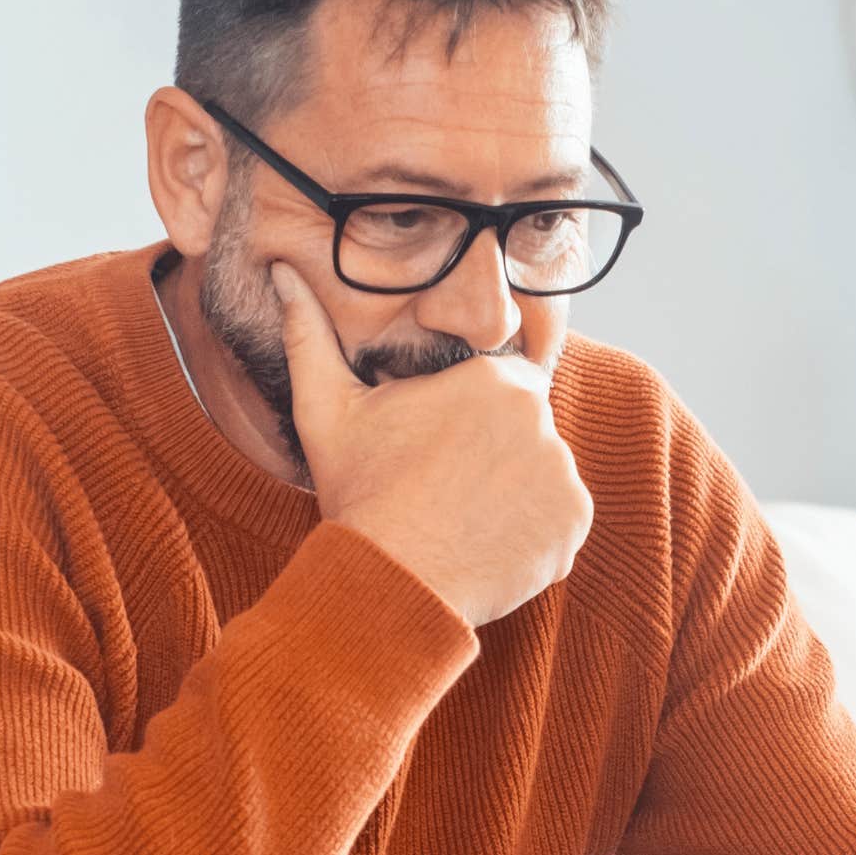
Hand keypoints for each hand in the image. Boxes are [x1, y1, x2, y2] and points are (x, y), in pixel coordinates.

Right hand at [268, 261, 592, 626]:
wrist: (389, 581)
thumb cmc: (359, 492)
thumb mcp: (326, 408)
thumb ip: (310, 336)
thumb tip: (282, 273)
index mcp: (495, 378)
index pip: (501, 387)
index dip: (469, 418)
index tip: (440, 448)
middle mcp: (542, 417)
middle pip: (525, 431)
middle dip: (495, 453)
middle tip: (448, 487)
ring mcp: (564, 473)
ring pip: (543, 476)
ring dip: (515, 495)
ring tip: (463, 519)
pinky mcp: (574, 524)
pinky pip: (559, 523)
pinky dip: (532, 536)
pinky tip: (485, 546)